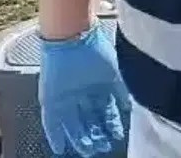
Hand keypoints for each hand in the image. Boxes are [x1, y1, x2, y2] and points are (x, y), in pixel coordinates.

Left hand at [39, 23, 131, 156]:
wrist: (72, 34)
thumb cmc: (96, 45)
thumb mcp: (114, 72)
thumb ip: (121, 91)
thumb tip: (130, 106)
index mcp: (100, 86)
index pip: (106, 112)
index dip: (112, 125)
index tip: (118, 137)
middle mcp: (83, 94)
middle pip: (91, 120)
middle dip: (97, 135)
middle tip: (102, 147)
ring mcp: (66, 97)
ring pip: (74, 124)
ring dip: (80, 138)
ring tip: (89, 150)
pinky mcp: (50, 99)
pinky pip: (51, 121)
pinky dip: (55, 135)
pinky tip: (60, 147)